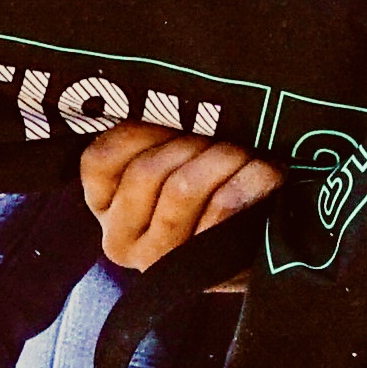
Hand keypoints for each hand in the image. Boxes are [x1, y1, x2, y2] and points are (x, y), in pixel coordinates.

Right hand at [75, 121, 285, 271]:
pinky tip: (267, 171)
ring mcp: (157, 260)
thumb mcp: (166, 170)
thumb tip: (170, 99)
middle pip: (147, 171)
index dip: (141, 130)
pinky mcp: (202, 267)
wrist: (252, 257)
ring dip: (223, 158)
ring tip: (247, 152)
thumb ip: (155, 141)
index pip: (99, 160)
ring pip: (183, 187)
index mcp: (102, 208)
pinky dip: (249, 180)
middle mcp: (119, 240)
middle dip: (195, 141)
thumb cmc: (205, 198)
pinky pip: (222, 207)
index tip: (178, 119)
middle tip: (228, 134)